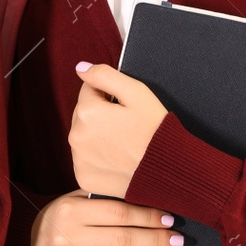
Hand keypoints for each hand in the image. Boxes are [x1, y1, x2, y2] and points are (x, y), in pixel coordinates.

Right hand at [31, 190, 182, 245]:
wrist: (28, 241)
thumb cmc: (61, 216)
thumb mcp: (75, 200)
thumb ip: (104, 201)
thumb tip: (149, 206)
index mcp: (70, 211)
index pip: (118, 214)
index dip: (147, 217)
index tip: (168, 219)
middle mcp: (66, 237)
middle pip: (123, 239)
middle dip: (155, 239)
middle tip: (177, 239)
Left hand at [67, 63, 167, 197]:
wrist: (169, 172)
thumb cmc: (155, 131)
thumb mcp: (137, 93)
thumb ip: (105, 75)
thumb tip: (80, 68)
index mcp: (87, 111)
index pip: (89, 90)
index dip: (109, 94)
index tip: (125, 107)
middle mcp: (76, 136)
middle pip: (83, 113)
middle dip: (100, 114)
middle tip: (127, 126)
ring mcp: (79, 159)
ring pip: (83, 136)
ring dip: (97, 135)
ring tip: (123, 143)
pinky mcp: (84, 177)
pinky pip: (85, 159)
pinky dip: (97, 158)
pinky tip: (117, 159)